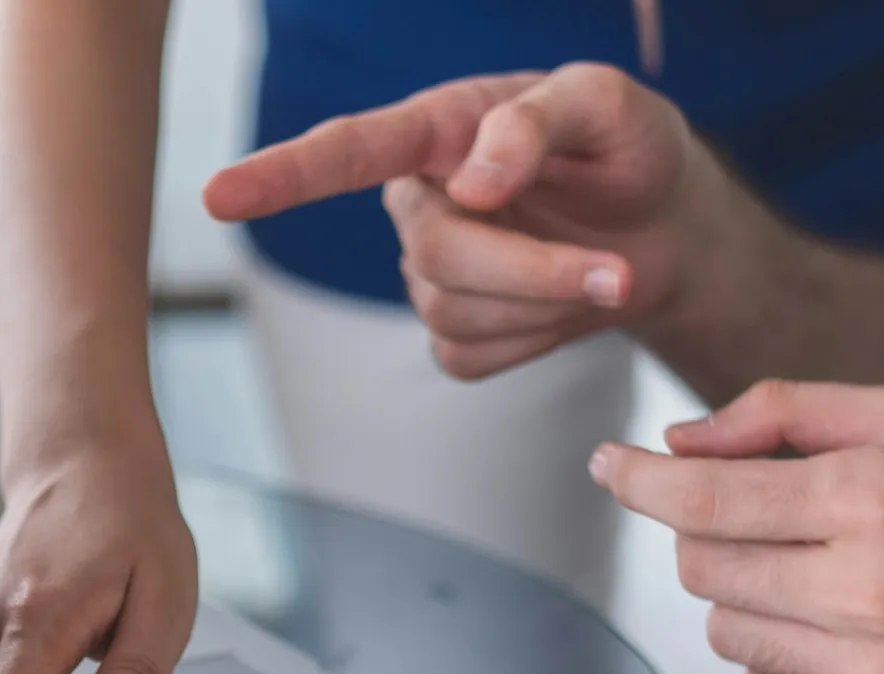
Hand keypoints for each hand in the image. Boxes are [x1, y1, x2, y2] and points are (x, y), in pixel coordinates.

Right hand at [204, 64, 709, 379]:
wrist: (665, 228)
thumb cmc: (627, 149)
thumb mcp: (607, 104)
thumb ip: (537, 121)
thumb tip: (472, 183)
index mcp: (438, 130)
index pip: (345, 152)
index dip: (280, 176)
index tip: (218, 196)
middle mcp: (419, 201)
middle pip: (435, 255)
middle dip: (531, 271)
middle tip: (618, 271)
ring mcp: (431, 273)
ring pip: (453, 313)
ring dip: (547, 303)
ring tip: (606, 271)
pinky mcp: (456, 333)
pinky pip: (471, 357)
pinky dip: (536, 342)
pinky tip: (562, 307)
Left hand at [590, 380, 883, 673]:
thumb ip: (782, 413)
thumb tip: (678, 444)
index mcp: (873, 499)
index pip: (704, 499)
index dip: (638, 481)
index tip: (609, 466)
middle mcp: (869, 590)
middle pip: (702, 566)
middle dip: (712, 533)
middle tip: (771, 519)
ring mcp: (874, 671)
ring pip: (724, 632)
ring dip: (746, 597)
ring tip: (821, 573)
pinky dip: (776, 661)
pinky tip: (834, 628)